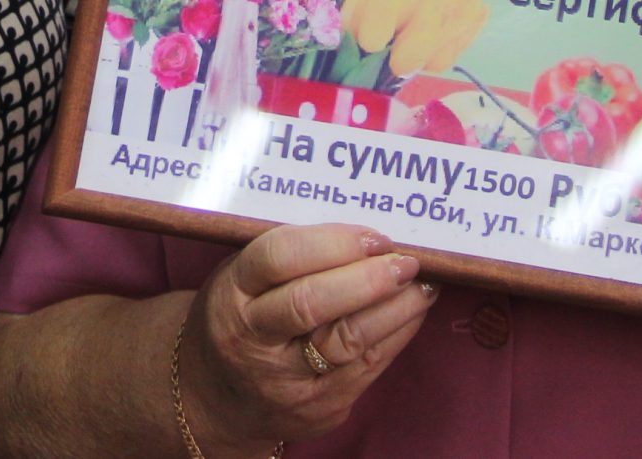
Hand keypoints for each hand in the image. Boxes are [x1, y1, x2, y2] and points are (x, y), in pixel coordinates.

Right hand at [176, 223, 438, 454]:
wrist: (219, 398)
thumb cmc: (242, 317)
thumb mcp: (243, 279)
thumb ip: (290, 254)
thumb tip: (363, 233)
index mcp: (232, 293)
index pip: (277, 259)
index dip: (331, 244)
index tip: (372, 235)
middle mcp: (252, 339)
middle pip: (311, 304)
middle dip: (367, 279)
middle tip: (405, 260)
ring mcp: (285, 380)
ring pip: (347, 341)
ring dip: (394, 308)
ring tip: (421, 283)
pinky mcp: (318, 407)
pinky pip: (367, 368)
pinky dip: (397, 334)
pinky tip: (413, 311)